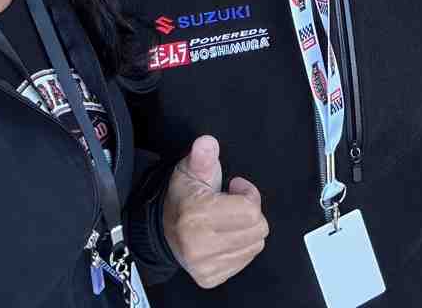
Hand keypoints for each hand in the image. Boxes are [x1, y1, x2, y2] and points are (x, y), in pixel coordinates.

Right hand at [162, 136, 268, 288]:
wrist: (164, 229)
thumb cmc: (184, 196)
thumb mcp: (190, 169)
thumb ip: (202, 156)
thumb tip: (207, 143)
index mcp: (196, 217)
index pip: (251, 211)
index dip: (248, 194)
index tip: (235, 187)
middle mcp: (199, 246)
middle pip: (258, 229)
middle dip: (251, 212)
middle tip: (233, 204)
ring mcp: (204, 266)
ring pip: (255, 245)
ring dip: (247, 229)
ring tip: (228, 219)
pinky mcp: (210, 278)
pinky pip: (246, 259)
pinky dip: (242, 246)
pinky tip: (226, 236)